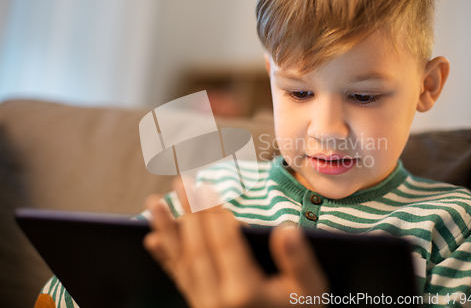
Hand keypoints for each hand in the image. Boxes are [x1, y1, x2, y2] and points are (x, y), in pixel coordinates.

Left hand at [143, 178, 328, 307]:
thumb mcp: (309, 294)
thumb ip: (299, 262)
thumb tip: (286, 229)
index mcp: (244, 292)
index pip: (224, 240)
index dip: (214, 209)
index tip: (205, 183)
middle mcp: (217, 299)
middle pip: (198, 246)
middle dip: (189, 211)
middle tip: (181, 182)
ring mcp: (204, 306)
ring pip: (181, 261)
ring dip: (167, 229)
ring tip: (154, 203)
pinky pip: (178, 280)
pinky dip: (165, 259)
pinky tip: (153, 241)